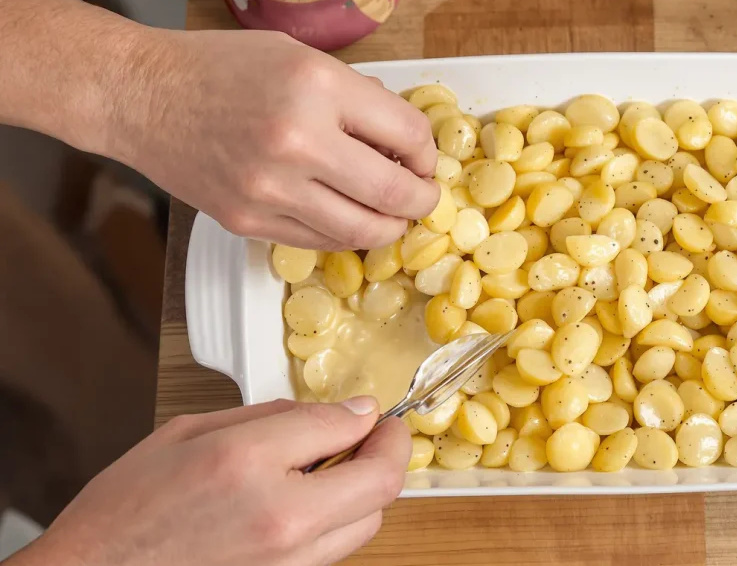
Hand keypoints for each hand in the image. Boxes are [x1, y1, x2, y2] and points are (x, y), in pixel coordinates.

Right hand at [8, 397, 410, 565]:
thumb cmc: (123, 513)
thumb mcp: (184, 434)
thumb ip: (265, 417)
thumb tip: (330, 412)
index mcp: (246, 462)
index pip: (340, 425)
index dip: (364, 412)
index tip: (366, 409)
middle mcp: (279, 516)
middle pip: (380, 482)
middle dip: (390, 449)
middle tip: (381, 434)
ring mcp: (286, 561)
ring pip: (368, 522)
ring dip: (369, 489)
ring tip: (346, 467)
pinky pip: (336, 550)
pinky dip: (341, 521)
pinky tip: (317, 503)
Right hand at [112, 28, 438, 250]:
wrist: (141, 96)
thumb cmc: (220, 68)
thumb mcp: (301, 58)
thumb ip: (358, 98)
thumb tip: (404, 144)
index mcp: (317, 88)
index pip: (406, 134)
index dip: (426, 152)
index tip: (423, 158)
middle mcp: (297, 142)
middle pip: (393, 193)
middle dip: (421, 199)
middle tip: (423, 197)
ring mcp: (271, 189)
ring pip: (361, 230)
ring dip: (389, 226)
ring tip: (392, 214)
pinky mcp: (249, 221)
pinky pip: (320, 241)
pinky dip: (345, 233)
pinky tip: (349, 218)